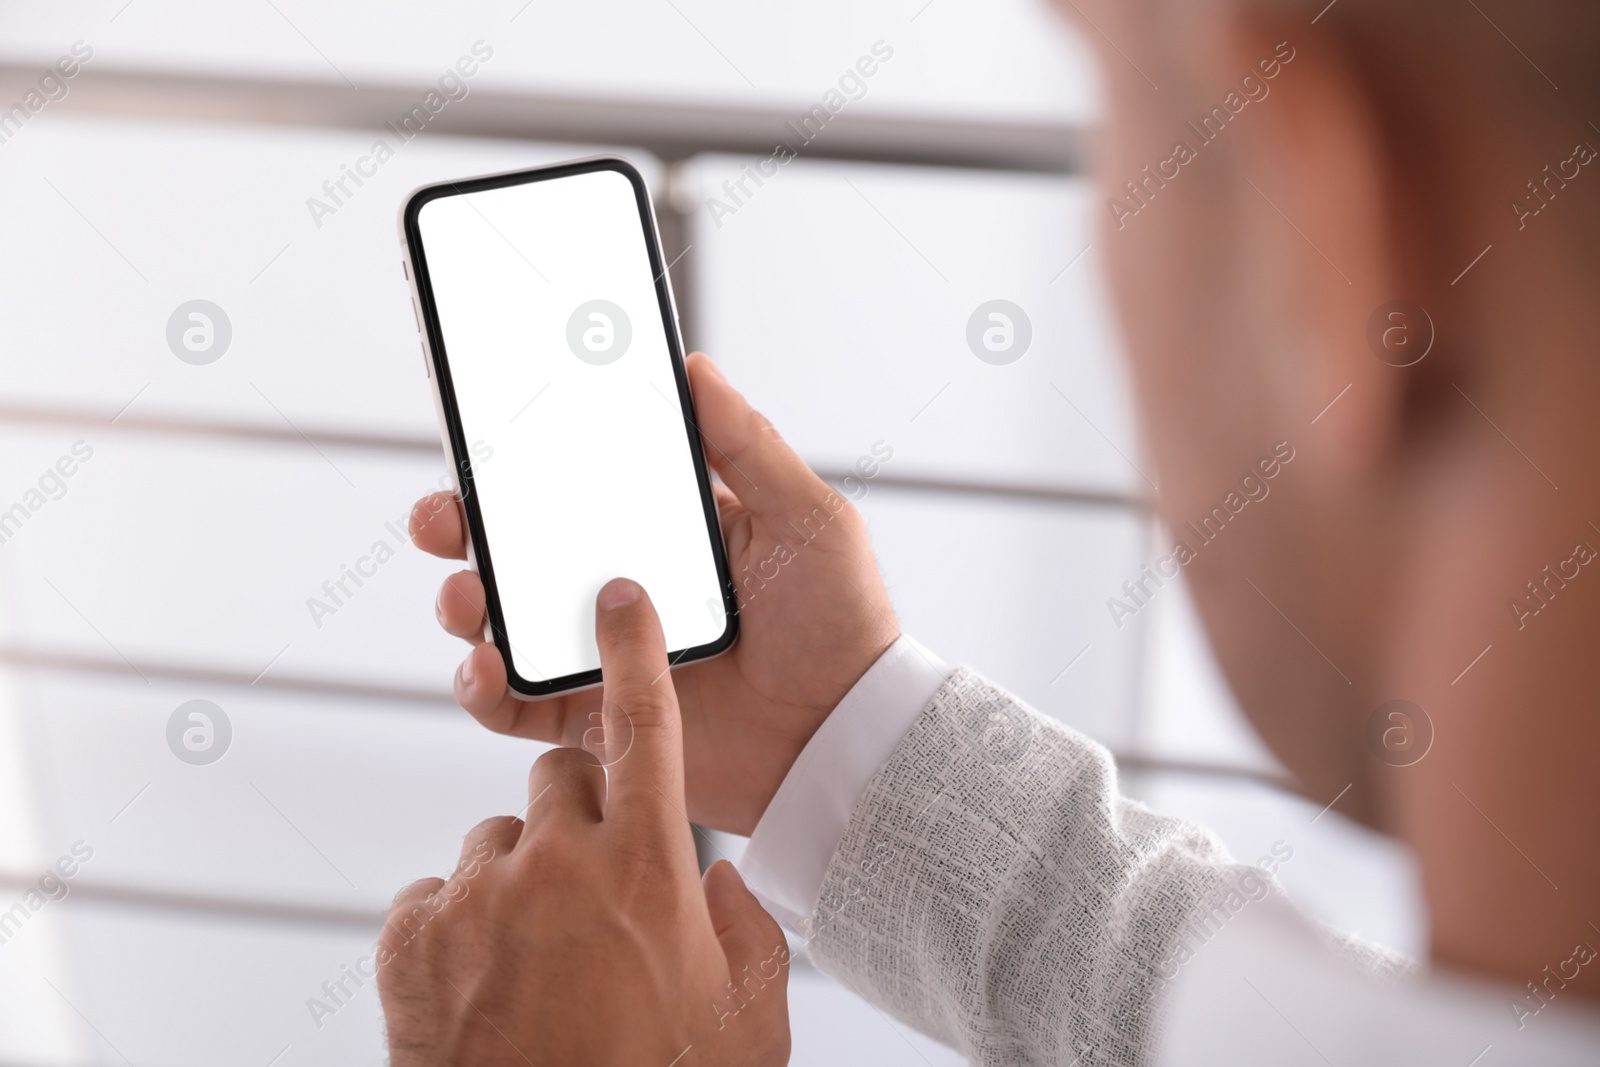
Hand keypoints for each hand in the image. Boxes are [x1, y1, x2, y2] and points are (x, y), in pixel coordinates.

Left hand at [378, 580, 790, 1065]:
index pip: (645, 727)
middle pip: (559, 778)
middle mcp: (558, 867)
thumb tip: (718, 881)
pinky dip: (456, 928)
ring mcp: (476, 899)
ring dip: (516, 881)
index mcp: (649, 871)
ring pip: (494, 841)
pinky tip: (485, 985)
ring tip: (537, 960)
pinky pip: (433, 896)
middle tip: (590, 887)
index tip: (619, 599)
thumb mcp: (745, 1013)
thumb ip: (745, 926)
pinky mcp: (411, 939)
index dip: (634, 652)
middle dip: (577, 817)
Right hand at [411, 352, 898, 834]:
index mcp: (664, 532)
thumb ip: (748, 446)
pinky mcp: (596, 720)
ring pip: (504, 622)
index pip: (575, 484)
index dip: (520, 460)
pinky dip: (484, 689)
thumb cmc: (841, 624)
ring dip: (465, 603)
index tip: (479, 430)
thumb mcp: (806, 519)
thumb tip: (695, 365)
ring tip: (467, 595)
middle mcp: (622, 588)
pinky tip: (485, 665)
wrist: (847, 737)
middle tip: (444, 516)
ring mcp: (603, 654)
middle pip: (518, 550)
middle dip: (463, 526)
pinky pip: (518, 707)